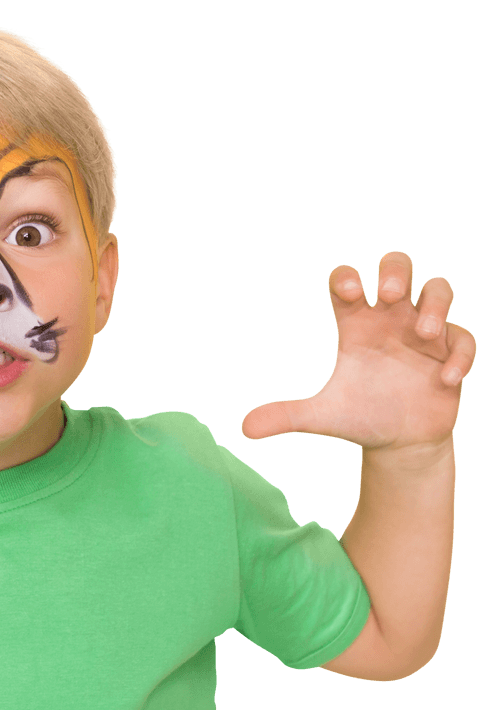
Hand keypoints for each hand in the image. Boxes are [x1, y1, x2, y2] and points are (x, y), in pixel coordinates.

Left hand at [241, 251, 475, 459]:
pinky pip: (463, 337)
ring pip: (439, 290)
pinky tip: (445, 380)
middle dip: (395, 271)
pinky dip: (459, 354)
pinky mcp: (452, 352)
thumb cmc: (359, 418)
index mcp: (356, 325)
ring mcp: (424, 333)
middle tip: (389, 295)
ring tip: (424, 335)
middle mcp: (390, 320)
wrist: (399, 442)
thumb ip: (286, 416)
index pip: (347, 283)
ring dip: (434, 304)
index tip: (348, 291)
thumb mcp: (321, 417)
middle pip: (397, 267)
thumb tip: (244, 428)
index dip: (346, 277)